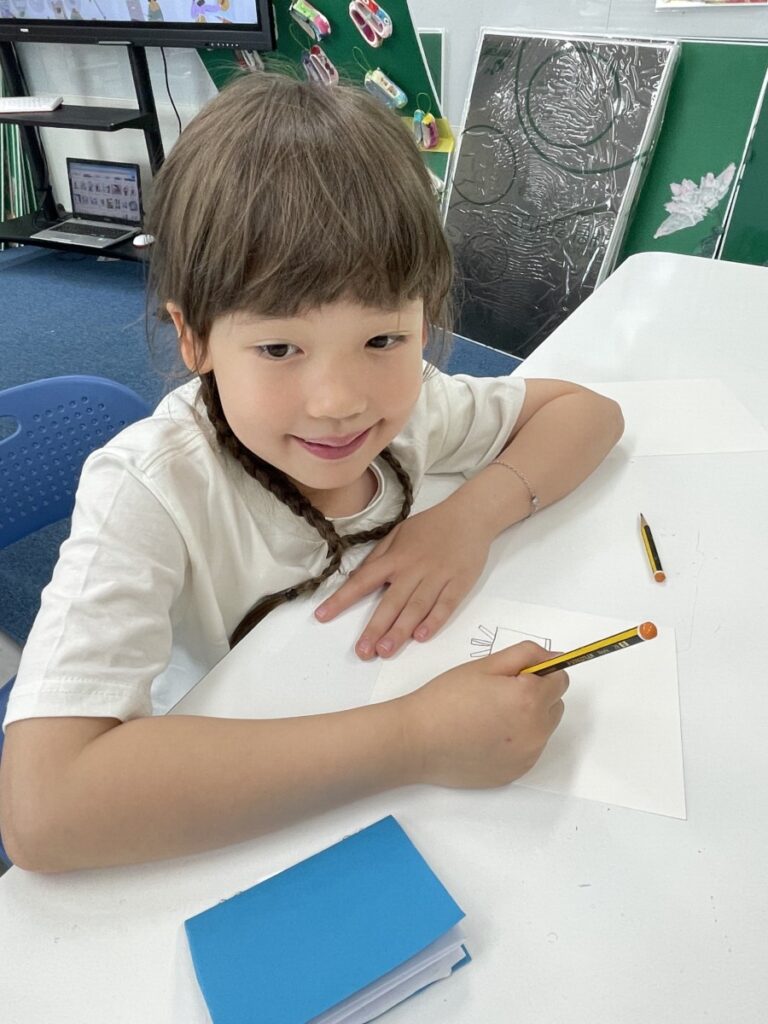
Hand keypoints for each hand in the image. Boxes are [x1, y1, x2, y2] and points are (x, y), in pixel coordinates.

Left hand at [314, 496, 491, 659]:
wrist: (470, 516)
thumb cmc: (431, 526)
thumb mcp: (398, 534)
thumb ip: (378, 557)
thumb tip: (356, 577)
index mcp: (395, 557)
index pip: (363, 580)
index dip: (342, 599)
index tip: (322, 616)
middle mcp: (413, 569)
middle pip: (391, 602)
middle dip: (375, 628)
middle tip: (363, 652)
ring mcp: (437, 577)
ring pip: (416, 608)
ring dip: (400, 631)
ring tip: (386, 651)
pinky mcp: (459, 583)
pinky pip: (445, 605)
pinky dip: (434, 621)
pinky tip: (421, 636)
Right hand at [400, 642, 567, 787]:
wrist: (417, 741)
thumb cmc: (446, 699)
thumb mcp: (485, 665)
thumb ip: (526, 655)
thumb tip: (556, 656)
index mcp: (530, 698)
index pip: (560, 679)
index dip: (539, 673)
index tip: (517, 675)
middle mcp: (536, 730)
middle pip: (554, 705)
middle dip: (536, 696)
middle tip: (498, 695)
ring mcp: (528, 755)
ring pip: (542, 729)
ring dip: (527, 719)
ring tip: (489, 717)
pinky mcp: (516, 773)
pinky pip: (528, 750)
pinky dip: (516, 742)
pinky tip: (486, 737)